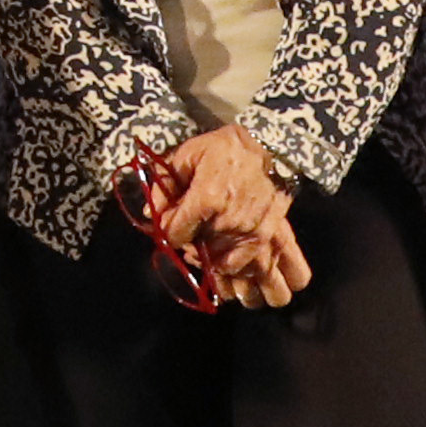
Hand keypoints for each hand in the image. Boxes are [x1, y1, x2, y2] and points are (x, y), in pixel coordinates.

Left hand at [153, 124, 310, 310]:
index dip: (170, 233)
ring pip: (241, 279)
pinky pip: (270, 275)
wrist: (265, 144)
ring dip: (231, 281)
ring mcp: (258, 236)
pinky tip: (248, 278)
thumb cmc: (222, 150)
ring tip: (224, 269)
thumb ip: (164, 185)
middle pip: (204, 261)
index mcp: (206, 199)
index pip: (175, 235)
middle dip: (197, 255)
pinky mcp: (276, 239)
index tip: (176, 227)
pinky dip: (258, 282)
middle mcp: (232, 224)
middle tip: (199, 243)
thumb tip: (149, 215)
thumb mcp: (186, 156)